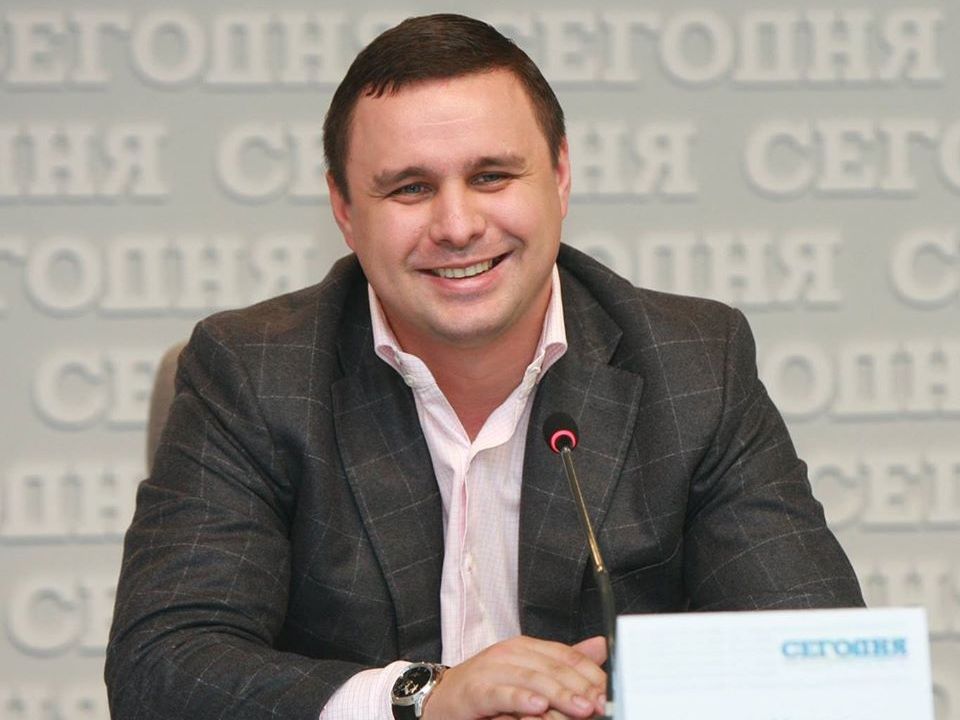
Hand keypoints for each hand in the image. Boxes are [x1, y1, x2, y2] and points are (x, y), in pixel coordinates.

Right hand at [420, 635, 606, 719]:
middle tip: (599, 705)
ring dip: (558, 695)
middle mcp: (510, 653)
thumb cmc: (487, 688)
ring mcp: (491, 670)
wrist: (441, 698)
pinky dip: (519, 700)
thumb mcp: (528, 675)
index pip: (565, 655)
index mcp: (526, 648)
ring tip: (580, 709)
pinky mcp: (475, 691)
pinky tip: (537, 707)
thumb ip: (563, 664)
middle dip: (579, 687)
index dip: (590, 673)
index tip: (609, 693)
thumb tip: (601, 647)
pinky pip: (500, 694)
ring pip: (531, 680)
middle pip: (552, 667)